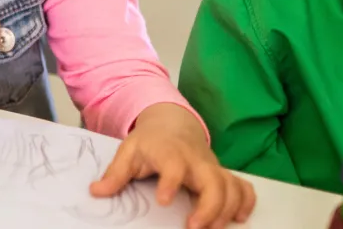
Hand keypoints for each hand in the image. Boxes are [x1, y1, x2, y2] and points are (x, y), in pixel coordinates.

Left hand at [91, 104, 254, 228]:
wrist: (172, 124)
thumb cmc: (150, 141)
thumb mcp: (128, 152)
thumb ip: (115, 174)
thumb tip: (96, 191)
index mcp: (170, 153)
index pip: (174, 165)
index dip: (171, 182)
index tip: (164, 200)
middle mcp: (196, 160)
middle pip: (213, 180)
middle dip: (209, 206)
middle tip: (194, 227)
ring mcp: (212, 167)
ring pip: (231, 186)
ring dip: (227, 209)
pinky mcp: (222, 174)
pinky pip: (243, 186)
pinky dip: (246, 201)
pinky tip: (238, 218)